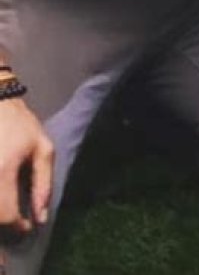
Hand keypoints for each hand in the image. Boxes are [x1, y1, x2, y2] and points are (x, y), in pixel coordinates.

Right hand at [0, 99, 53, 236]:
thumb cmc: (20, 124)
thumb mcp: (42, 148)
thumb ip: (43, 184)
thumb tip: (41, 216)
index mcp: (3, 171)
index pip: (7, 215)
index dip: (17, 227)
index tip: (26, 226)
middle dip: (4, 223)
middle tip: (16, 220)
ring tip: (7, 206)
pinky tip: (2, 192)